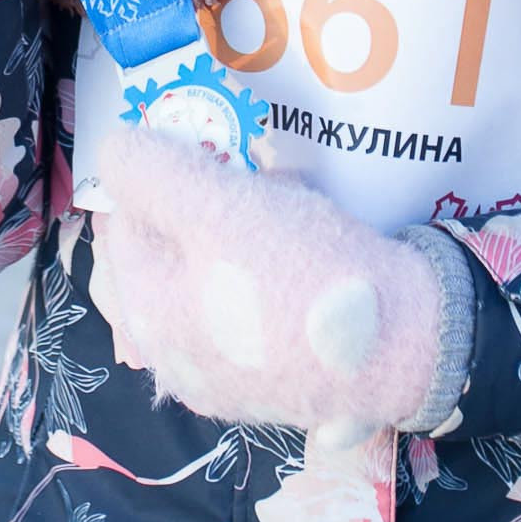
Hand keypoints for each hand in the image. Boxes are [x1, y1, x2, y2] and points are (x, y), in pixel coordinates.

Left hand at [89, 126, 452, 439]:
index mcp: (148, 316)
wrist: (407, 342)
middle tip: (237, 173)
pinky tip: (302, 249)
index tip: (192, 143)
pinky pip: (247, 307)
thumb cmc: (302, 271)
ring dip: (231, 232)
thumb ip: (149, 171)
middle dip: (194, 204)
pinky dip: (263, 270)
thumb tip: (113, 152)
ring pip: (206, 278)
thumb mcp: (216, 203)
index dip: (149, 173)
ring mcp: (223, 376)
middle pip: (162, 255)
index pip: (119, 226)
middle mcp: (174, 359)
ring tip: (278, 203)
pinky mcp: (272, 378)